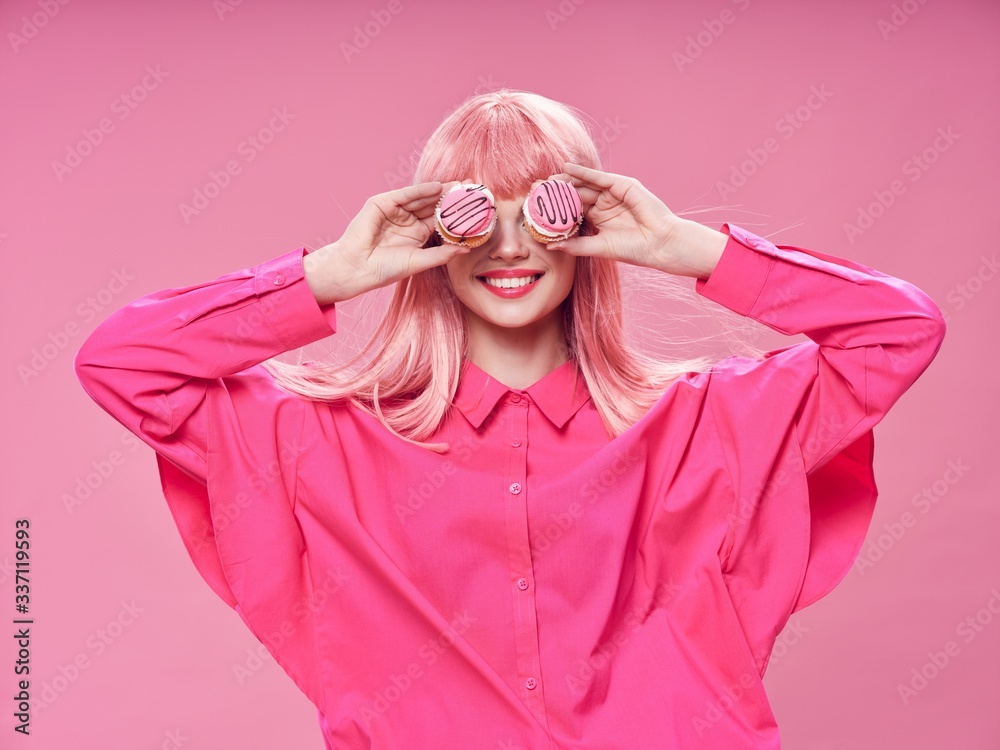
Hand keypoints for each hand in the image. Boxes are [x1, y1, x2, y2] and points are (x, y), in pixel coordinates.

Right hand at [305, 181, 469, 303]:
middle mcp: (408, 220)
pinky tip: (436, 188)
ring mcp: (395, 210)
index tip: (476, 208)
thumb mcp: (419, 261)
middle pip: (433, 205)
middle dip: (451, 198)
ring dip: (440, 192)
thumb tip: (465, 249)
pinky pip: (404, 195)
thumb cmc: (385, 269)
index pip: (440, 219)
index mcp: (417, 234)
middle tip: (472, 190)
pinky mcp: (381, 203)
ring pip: (421, 198)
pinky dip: (420, 190)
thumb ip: (442, 255)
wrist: (357, 269)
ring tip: (459, 186)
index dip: (456, 213)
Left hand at [543, 163, 722, 277]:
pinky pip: (599, 177)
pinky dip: (583, 172)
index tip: (534, 206)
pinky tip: (567, 168)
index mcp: (598, 217)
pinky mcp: (623, 185)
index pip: (572, 208)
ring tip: (546, 180)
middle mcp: (604, 203)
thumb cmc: (634, 249)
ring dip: (565, 180)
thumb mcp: (598, 247)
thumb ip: (575, 245)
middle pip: (575, 193)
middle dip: (556, 191)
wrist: (660, 245)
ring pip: (585, 184)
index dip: (555, 206)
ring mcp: (613, 193)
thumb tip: (549, 246)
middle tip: (534, 189)